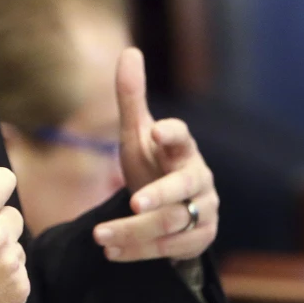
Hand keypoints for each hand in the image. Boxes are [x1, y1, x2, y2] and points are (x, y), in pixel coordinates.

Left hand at [92, 48, 218, 261]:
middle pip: (182, 188)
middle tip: (133, 200)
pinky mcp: (199, 239)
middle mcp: (197, 179)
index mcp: (182, 149)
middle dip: (158, 194)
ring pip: (171, 223)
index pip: (182, 137)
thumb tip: (129, 51)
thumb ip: (131, 98)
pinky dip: (139, 251)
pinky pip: (170, 248)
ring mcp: (203, 211)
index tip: (156, 130)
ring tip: (100, 236)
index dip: (171, 133)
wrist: (169, 205)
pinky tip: (111, 251)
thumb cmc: (153, 162)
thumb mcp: (137, 134)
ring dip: (135, 231)